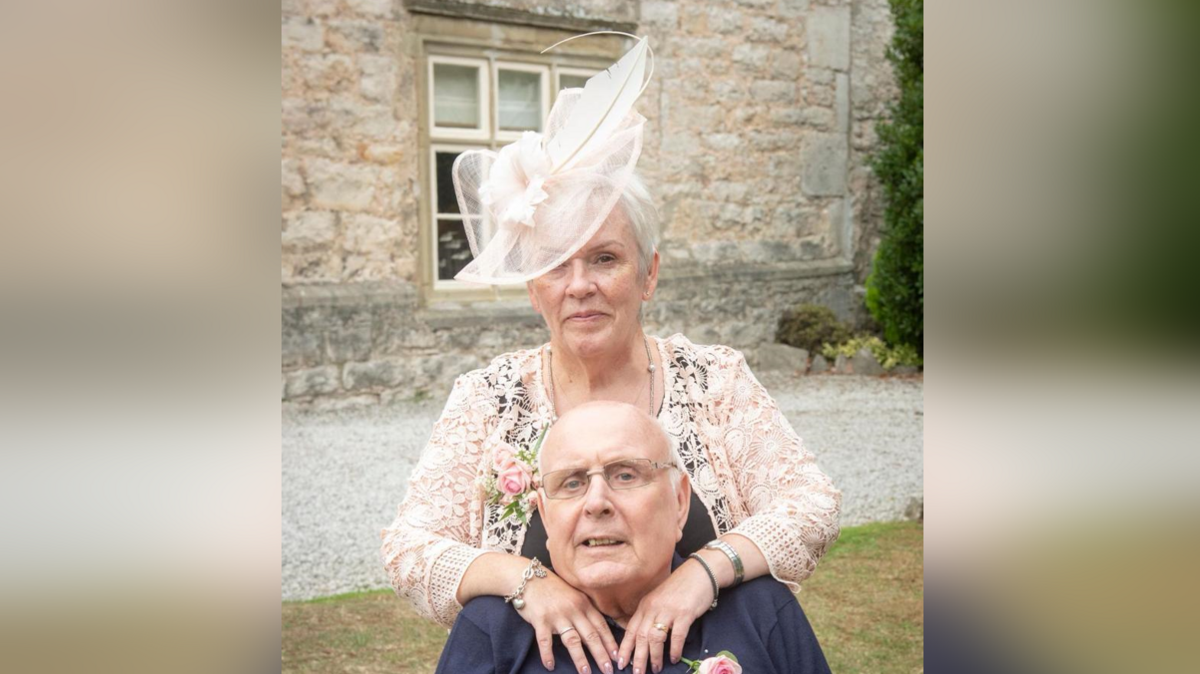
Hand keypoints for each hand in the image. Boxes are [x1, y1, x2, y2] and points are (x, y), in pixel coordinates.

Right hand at [518, 568, 617, 673]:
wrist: (529, 577)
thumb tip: (598, 630)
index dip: (610, 643)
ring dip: (580, 658)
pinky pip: (545, 640)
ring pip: (572, 640)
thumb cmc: (553, 589)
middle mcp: (573, 609)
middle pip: (591, 636)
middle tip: (608, 671)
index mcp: (584, 604)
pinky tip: (550, 666)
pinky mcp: (540, 619)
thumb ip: (585, 611)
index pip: (601, 626)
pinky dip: (547, 654)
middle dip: (601, 655)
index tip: (617, 657)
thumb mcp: (574, 595)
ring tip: (585, 673)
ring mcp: (557, 615)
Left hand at [618, 559, 714, 673]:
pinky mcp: (684, 613)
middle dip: (637, 658)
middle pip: (640, 636)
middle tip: (637, 673)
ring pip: (655, 637)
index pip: (630, 629)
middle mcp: (653, 607)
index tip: (620, 662)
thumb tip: (644, 638)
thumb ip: (650, 615)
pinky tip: (674, 658)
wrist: (699, 572)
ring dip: (654, 656)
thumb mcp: (659, 600)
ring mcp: (668, 610)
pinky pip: (677, 635)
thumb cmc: (679, 588)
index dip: (625, 647)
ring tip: (655, 669)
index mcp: (645, 605)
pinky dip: (674, 649)